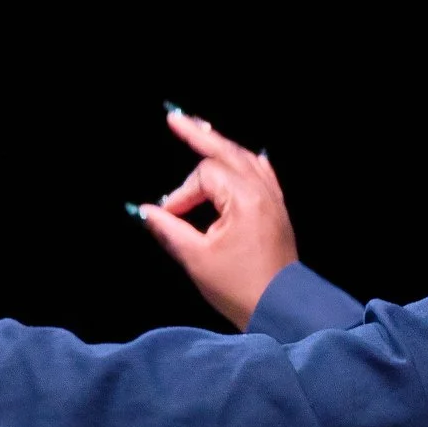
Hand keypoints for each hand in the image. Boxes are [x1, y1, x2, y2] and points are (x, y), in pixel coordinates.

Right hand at [134, 107, 296, 328]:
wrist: (282, 309)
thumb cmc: (239, 288)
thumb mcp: (196, 259)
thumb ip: (169, 229)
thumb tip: (145, 210)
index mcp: (245, 198)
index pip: (205, 175)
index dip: (181, 194)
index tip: (168, 217)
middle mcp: (263, 190)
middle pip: (228, 152)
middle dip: (199, 135)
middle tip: (174, 117)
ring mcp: (274, 198)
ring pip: (245, 159)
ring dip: (222, 146)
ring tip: (200, 129)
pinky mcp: (277, 210)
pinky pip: (262, 173)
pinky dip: (245, 162)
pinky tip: (242, 156)